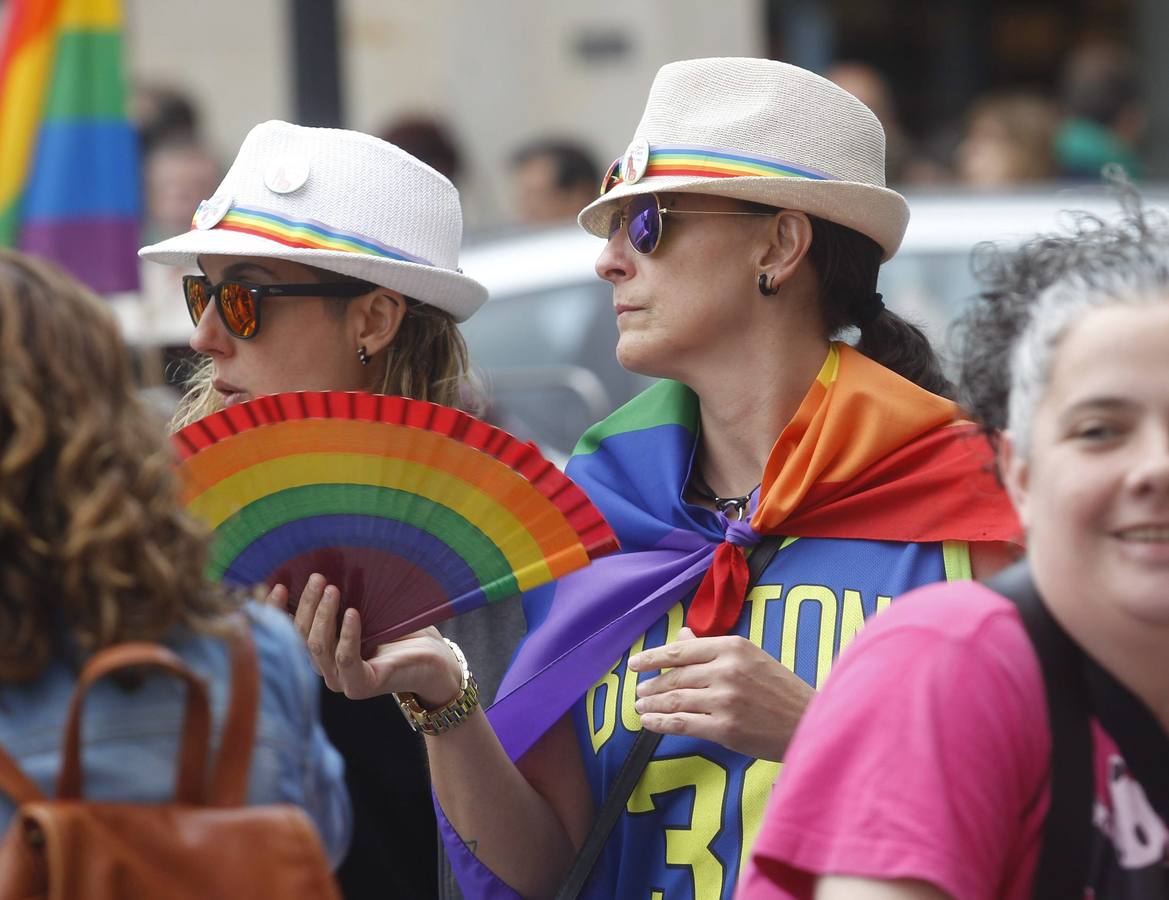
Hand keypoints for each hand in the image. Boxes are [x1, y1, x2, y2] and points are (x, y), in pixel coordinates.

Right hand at [280, 574, 462, 706]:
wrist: (434, 657)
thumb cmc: (398, 631)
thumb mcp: (365, 610)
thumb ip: (341, 600)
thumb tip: (321, 568)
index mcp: (322, 653)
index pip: (289, 634)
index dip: (278, 611)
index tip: (276, 585)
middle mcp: (326, 670)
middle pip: (302, 638)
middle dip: (307, 605)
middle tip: (318, 578)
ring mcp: (341, 681)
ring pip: (319, 647)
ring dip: (323, 615)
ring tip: (333, 589)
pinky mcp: (361, 686)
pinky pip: (347, 658)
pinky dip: (347, 634)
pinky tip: (353, 613)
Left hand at [628, 627, 814, 760]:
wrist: (809, 723)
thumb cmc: (780, 689)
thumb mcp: (750, 657)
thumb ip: (712, 648)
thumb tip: (680, 637)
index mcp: (733, 646)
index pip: (681, 650)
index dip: (652, 657)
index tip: (634, 664)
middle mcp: (727, 669)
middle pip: (675, 676)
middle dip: (652, 685)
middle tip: (640, 691)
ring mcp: (725, 699)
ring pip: (675, 699)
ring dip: (653, 704)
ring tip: (640, 706)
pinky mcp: (725, 728)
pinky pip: (683, 723)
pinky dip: (661, 723)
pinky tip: (650, 723)